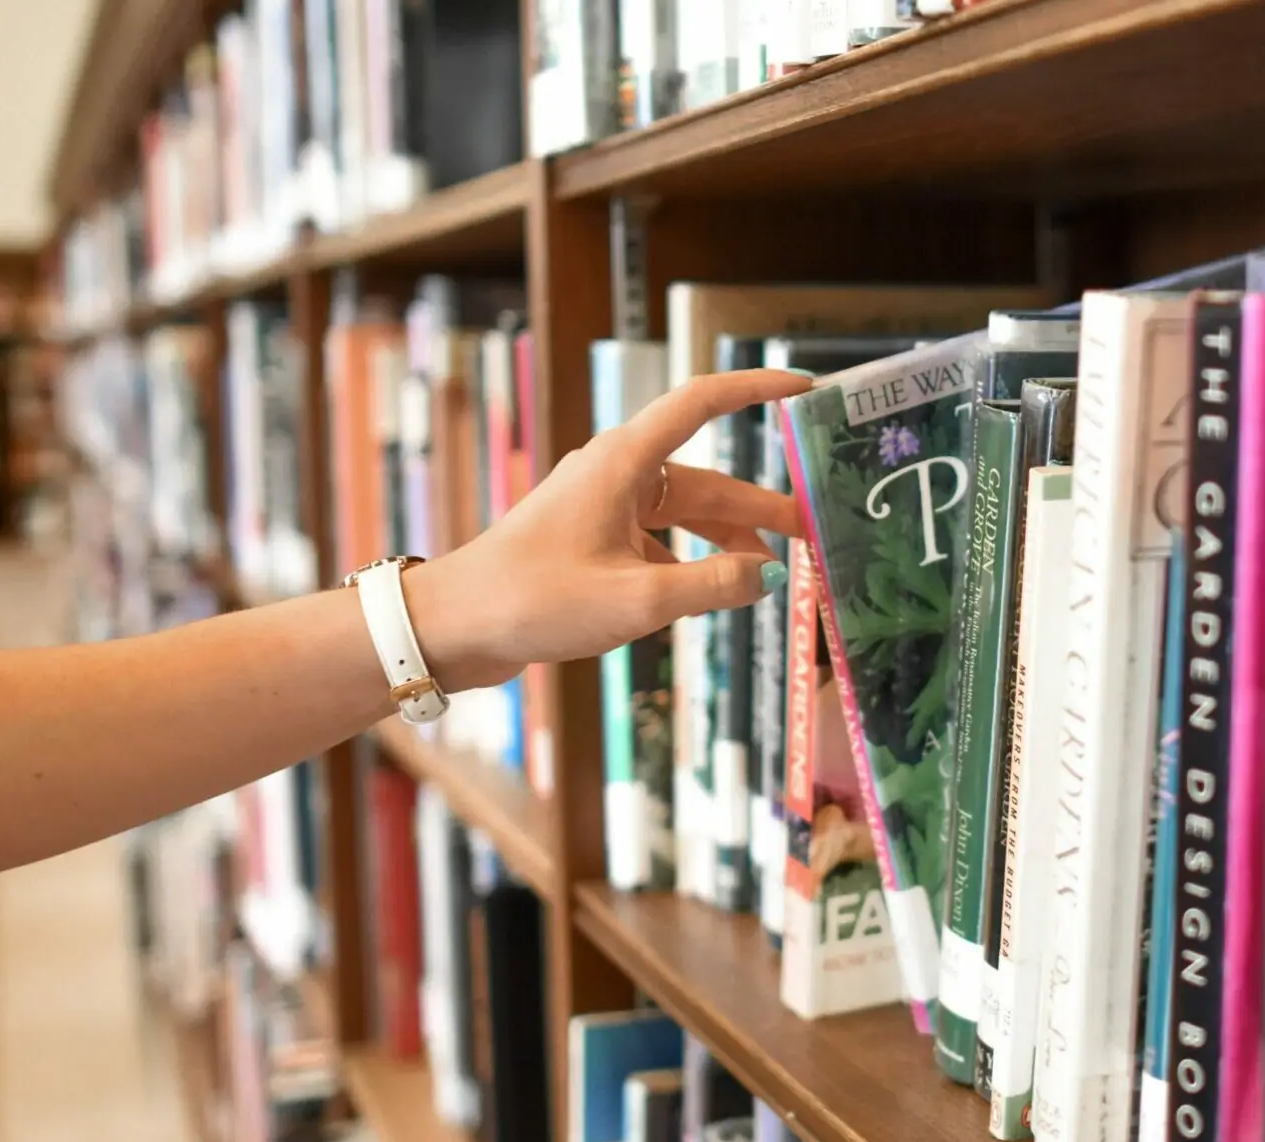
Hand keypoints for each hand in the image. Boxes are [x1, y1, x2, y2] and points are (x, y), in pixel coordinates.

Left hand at [403, 368, 811, 689]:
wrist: (453, 627)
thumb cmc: (535, 600)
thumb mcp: (638, 599)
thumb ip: (713, 586)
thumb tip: (770, 576)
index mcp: (624, 463)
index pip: (702, 403)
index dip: (755, 390)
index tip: (802, 390)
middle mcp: (616, 474)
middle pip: (705, 480)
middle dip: (759, 508)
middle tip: (810, 535)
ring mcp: (601, 507)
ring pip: (683, 516)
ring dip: (726, 543)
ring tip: (768, 577)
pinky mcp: (590, 541)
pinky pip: (657, 543)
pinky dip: (688, 566)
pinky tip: (707, 599)